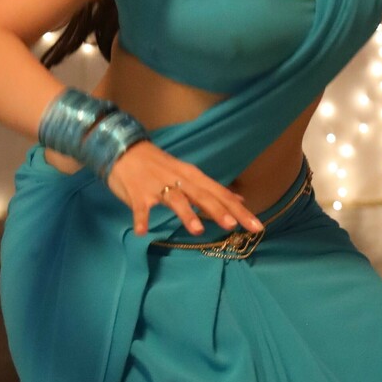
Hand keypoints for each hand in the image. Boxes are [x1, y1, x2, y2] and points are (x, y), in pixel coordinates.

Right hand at [103, 140, 266, 237]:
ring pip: (176, 200)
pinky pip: (140, 208)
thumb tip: (239, 201)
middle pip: (203, 196)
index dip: (239, 210)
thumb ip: (212, 190)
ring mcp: (158, 186)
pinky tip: (143, 232)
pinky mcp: (138, 193)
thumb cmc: (160, 167)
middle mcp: (180, 180)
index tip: (257, 226)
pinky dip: (141, 219)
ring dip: (186, 214)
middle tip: (234, 227)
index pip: (220, 194)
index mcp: (193, 177)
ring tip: (198, 230)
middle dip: (219, 211)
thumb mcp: (189, 176)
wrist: (125, 150)